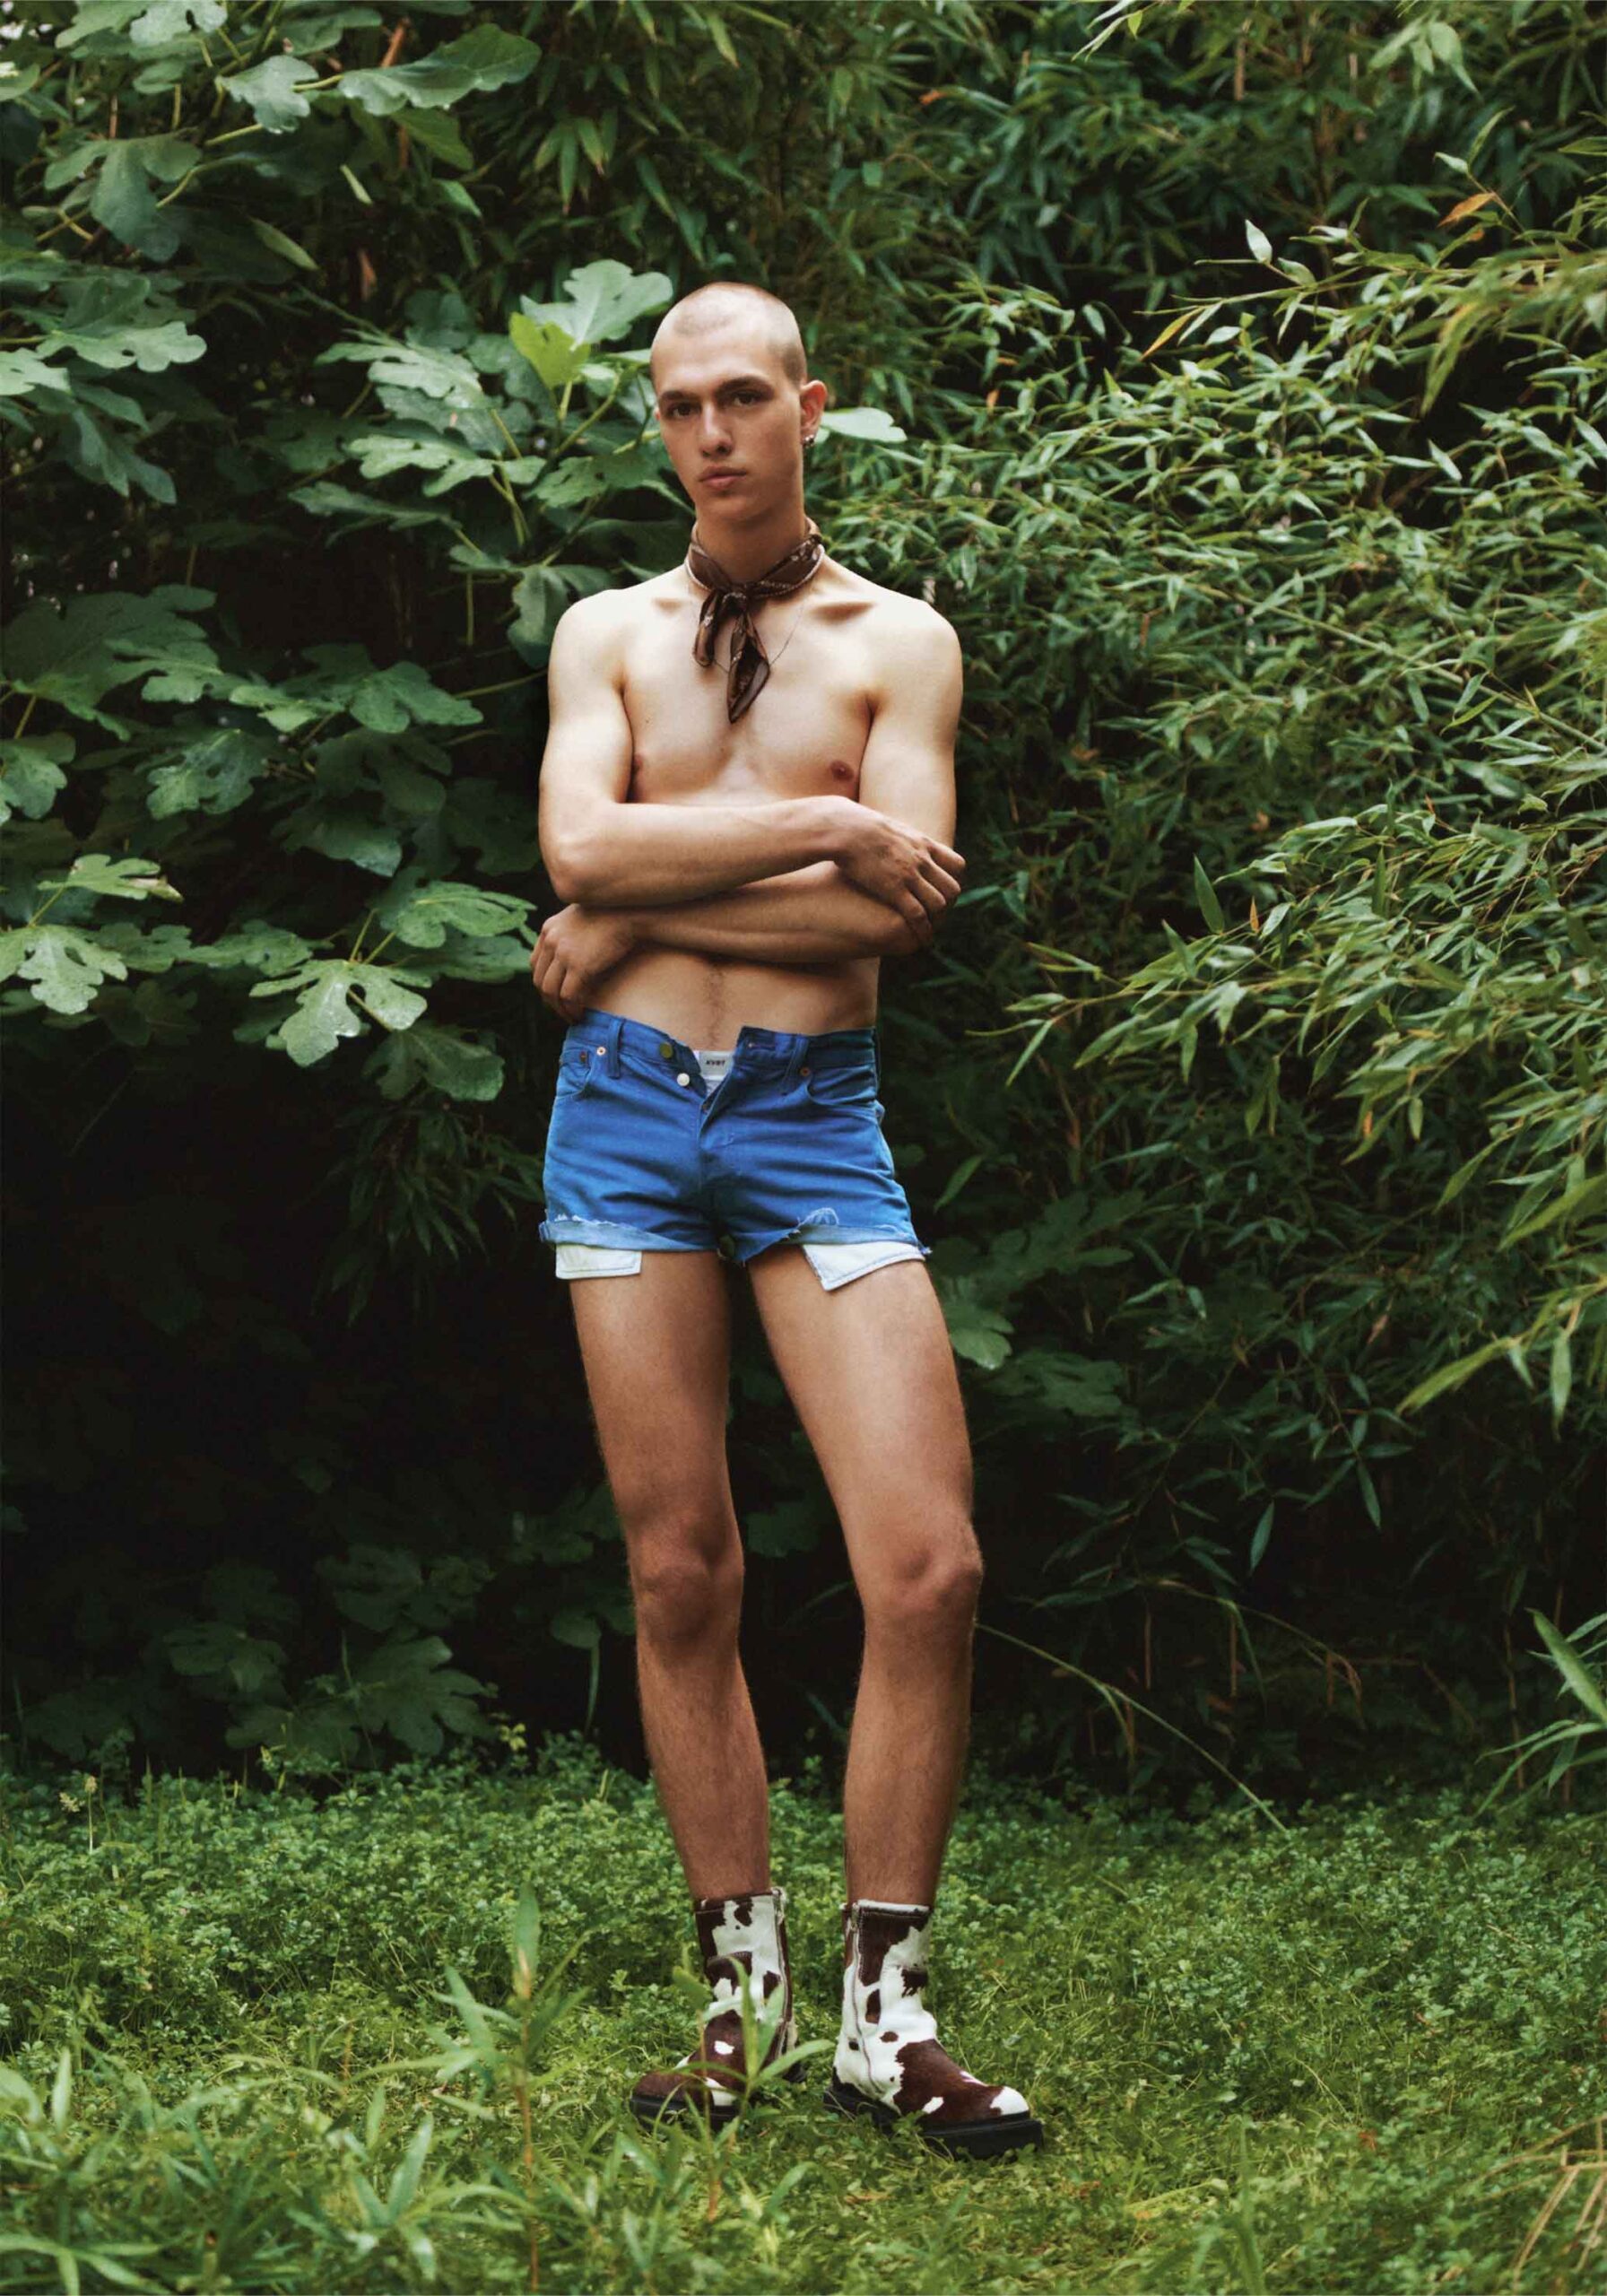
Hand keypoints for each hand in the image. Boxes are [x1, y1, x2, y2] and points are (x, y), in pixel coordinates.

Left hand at [529, 904, 637, 1022]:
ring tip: (572, 1018)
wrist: (631, 910)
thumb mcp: (582, 916)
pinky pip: (568, 995)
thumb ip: (571, 931)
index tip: (556, 994)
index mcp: (549, 929)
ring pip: (551, 991)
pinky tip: (581, 1014)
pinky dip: (572, 1009)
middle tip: (563, 1012)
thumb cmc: (615, 913)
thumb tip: (575, 952)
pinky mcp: (579, 965)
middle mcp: (551, 940)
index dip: (544, 982)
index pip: (535, 963)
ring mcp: (563, 953)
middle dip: (550, 1001)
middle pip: (539, 979)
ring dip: (560, 1009)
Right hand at [831, 801, 966, 949]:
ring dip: (937, 920)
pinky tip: (923, 941)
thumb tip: (895, 841)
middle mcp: (922, 860)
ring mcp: (910, 875)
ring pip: (939, 903)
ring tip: (931, 930)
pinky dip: (924, 931)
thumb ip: (900, 839)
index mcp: (924, 844)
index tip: (941, 890)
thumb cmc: (858, 826)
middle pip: (952, 888)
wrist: (846, 828)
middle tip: (939, 916)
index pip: (957, 865)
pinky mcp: (894, 889)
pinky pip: (918, 915)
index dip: (953, 880)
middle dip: (949, 905)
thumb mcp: (889, 828)